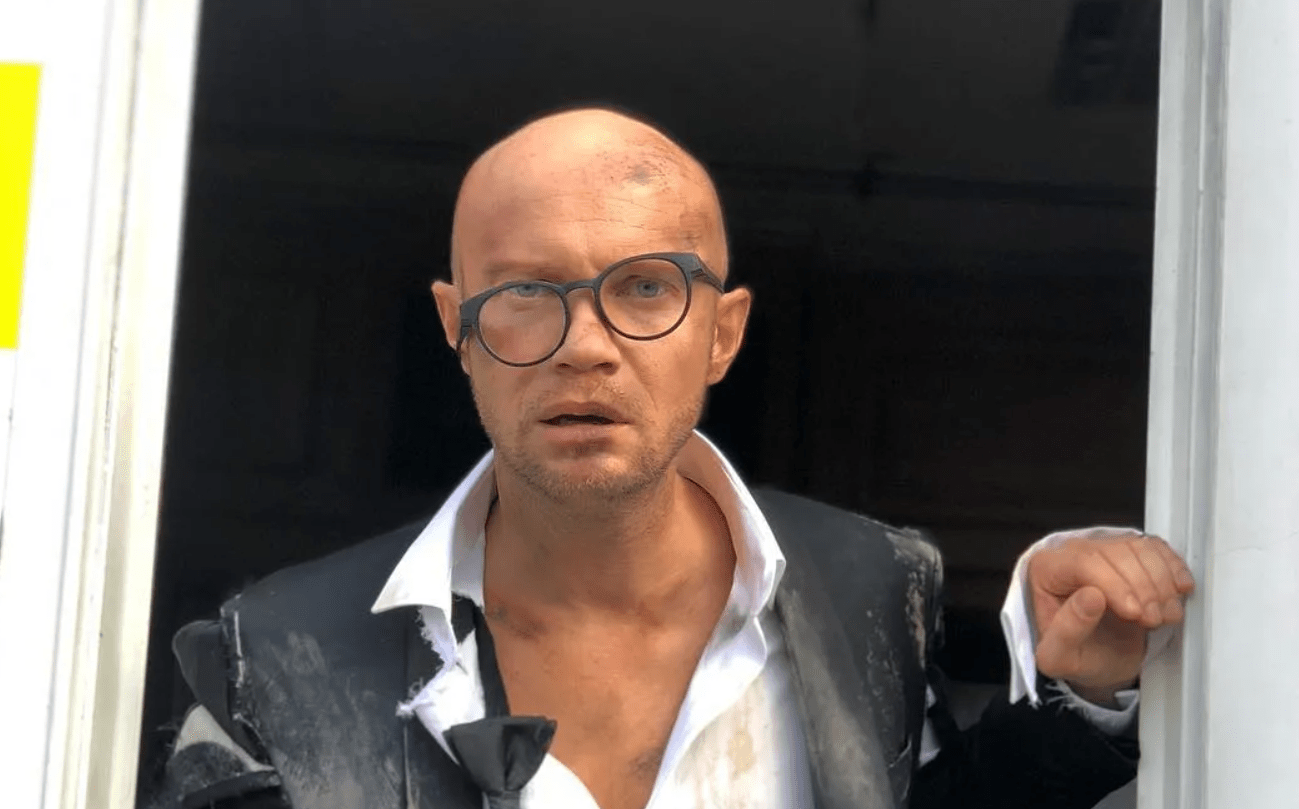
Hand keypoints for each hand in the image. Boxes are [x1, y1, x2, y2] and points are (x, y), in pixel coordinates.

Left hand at [1027, 529, 1194, 705]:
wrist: (1100, 659)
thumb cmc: (1076, 656)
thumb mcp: (1059, 658)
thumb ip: (1066, 631)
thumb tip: (1089, 597)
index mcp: (1045, 570)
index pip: (1083, 562)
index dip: (1115, 585)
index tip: (1134, 613)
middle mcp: (1072, 553)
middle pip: (1116, 553)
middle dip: (1143, 588)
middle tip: (1152, 620)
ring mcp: (1104, 549)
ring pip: (1139, 548)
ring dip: (1162, 583)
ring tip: (1164, 615)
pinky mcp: (1130, 553)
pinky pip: (1156, 548)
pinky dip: (1173, 570)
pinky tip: (1177, 592)